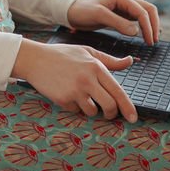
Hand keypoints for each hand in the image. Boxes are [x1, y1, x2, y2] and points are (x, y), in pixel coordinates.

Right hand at [11, 38, 138, 122]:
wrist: (35, 59)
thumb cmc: (63, 55)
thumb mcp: (88, 52)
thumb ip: (110, 60)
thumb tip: (130, 61)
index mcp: (96, 67)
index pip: (118, 91)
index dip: (128, 107)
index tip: (133, 118)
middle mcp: (87, 79)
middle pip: (109, 106)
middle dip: (111, 114)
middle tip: (109, 115)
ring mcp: (75, 90)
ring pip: (92, 112)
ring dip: (91, 110)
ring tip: (82, 98)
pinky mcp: (63, 99)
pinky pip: (76, 111)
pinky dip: (74, 107)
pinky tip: (67, 94)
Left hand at [67, 0, 160, 46]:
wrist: (72, 11)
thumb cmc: (84, 11)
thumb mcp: (99, 16)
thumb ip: (118, 22)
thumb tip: (136, 31)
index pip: (142, 12)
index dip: (148, 27)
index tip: (149, 42)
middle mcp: (126, 0)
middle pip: (148, 9)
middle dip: (154, 25)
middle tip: (153, 41)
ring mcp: (125, 6)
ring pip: (145, 13)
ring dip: (151, 24)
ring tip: (153, 39)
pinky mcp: (121, 13)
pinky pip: (138, 18)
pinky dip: (144, 25)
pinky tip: (146, 33)